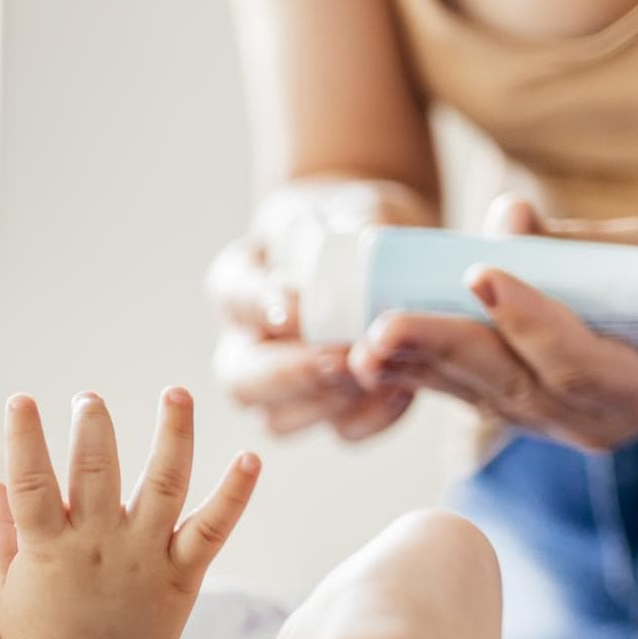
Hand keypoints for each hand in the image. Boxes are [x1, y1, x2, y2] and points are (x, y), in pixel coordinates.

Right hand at [0, 390, 259, 638]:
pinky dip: (234, 496)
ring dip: (172, 436)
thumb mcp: (2, 592)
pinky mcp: (182, 578)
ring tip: (177, 394)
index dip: (24, 437)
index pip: (32, 481)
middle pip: (97, 472)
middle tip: (90, 399)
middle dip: (93, 428)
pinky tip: (251, 458)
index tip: (21, 400)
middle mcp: (98, 548)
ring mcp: (144, 560)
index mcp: (47, 551)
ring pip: (162, 485)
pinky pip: (213, 530)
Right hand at [210, 179, 436, 442]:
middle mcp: (245, 345)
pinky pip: (341, 431)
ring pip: (278, 419)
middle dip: (290, 375)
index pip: (235, 298)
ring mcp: (281, 388)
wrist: (382, 251)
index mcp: (238, 285)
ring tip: (377, 372)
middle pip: (240, 379)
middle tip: (338, 358)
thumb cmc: (359, 223)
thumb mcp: (354, 207)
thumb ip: (355, 223)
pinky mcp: (331, 410)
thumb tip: (362, 241)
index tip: (293, 309)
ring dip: (329, 403)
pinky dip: (372, 416)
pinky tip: (402, 388)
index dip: (260, 308)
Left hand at [346, 196, 637, 451]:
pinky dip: (417, 371)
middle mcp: (593, 422)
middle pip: (510, 385)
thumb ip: (574, 243)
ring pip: (475, 393)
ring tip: (363, 345)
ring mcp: (549, 427)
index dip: (527, 319)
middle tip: (386, 327)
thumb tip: (505, 214)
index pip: (575, 363)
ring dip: (414, 367)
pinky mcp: (514, 416)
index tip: (480, 273)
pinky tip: (371, 357)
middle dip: (444, 350)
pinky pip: (461, 394)